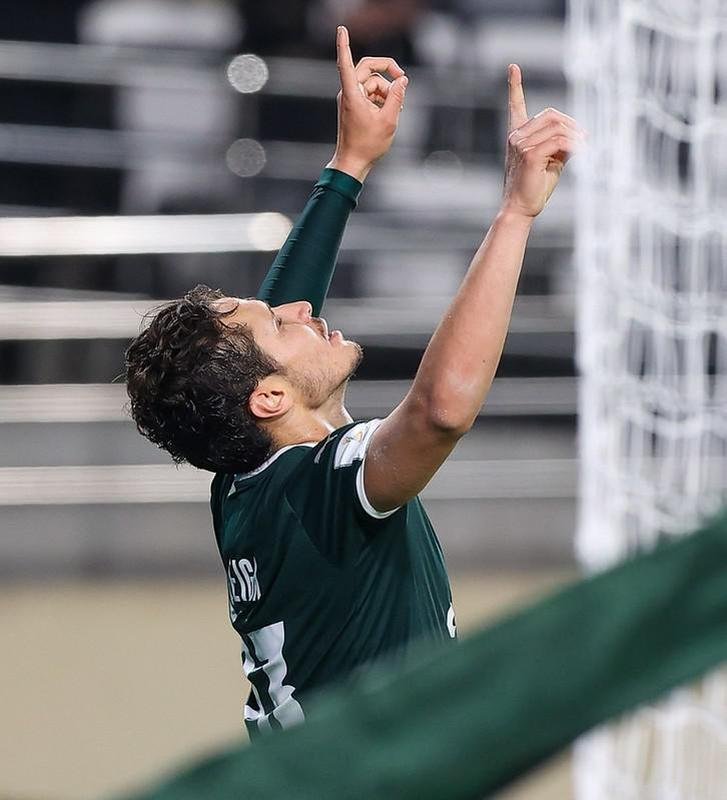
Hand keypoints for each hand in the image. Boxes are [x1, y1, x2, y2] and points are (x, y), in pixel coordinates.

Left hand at [327, 25, 408, 181]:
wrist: (352, 163)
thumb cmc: (368, 145)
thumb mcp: (389, 120)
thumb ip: (397, 96)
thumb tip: (402, 80)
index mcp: (352, 95)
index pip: (346, 63)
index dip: (344, 44)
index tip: (341, 28)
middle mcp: (348, 93)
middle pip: (369, 69)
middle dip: (387, 72)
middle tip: (403, 79)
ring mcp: (350, 99)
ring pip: (372, 83)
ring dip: (387, 91)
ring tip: (398, 107)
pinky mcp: (354, 106)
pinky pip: (370, 94)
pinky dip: (382, 98)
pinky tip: (391, 111)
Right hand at [502, 64, 584, 218]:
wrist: (520, 209)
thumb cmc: (535, 188)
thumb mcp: (552, 162)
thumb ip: (562, 145)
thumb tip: (580, 136)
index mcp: (518, 136)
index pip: (515, 106)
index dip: (514, 86)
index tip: (513, 67)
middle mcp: (516, 136)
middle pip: (551, 115)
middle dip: (572, 124)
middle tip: (585, 138)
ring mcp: (520, 144)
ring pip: (557, 127)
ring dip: (576, 135)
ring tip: (584, 146)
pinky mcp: (529, 155)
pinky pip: (559, 141)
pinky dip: (574, 144)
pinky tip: (581, 150)